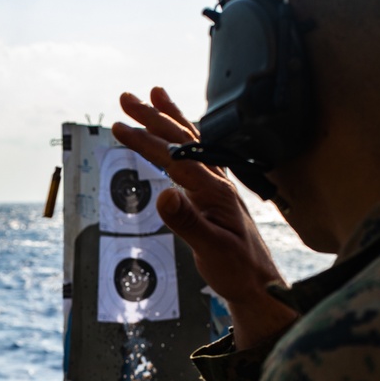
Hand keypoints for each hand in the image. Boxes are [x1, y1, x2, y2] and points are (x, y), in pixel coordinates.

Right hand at [111, 88, 297, 348]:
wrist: (259, 284)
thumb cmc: (236, 269)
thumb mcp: (210, 249)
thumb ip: (186, 221)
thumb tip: (163, 194)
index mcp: (213, 191)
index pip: (173, 158)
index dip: (145, 141)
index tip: (120, 127)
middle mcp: (218, 181)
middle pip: (183, 139)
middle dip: (153, 116)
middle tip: (127, 97)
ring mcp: (218, 185)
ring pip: (192, 142)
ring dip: (170, 118)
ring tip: (154, 96)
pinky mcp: (215, 194)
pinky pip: (196, 156)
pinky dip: (182, 138)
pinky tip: (176, 133)